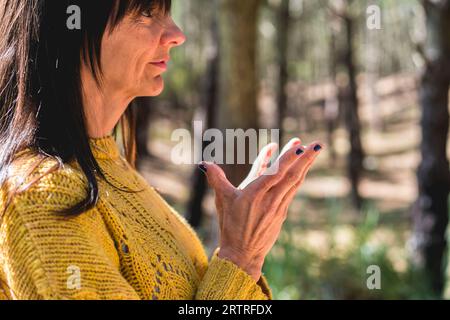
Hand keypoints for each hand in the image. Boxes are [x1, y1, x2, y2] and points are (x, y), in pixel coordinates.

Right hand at [199, 138, 323, 280]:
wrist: (242, 255)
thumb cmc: (230, 226)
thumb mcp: (222, 201)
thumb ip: (216, 179)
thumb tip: (204, 164)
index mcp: (253, 194)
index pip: (274, 173)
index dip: (286, 159)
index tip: (298, 146)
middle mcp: (269, 200)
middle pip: (291, 175)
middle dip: (305, 158)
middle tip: (317, 144)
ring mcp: (278, 207)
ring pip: (295, 182)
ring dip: (306, 165)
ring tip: (315, 150)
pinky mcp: (282, 213)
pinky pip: (292, 191)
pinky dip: (298, 177)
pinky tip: (303, 169)